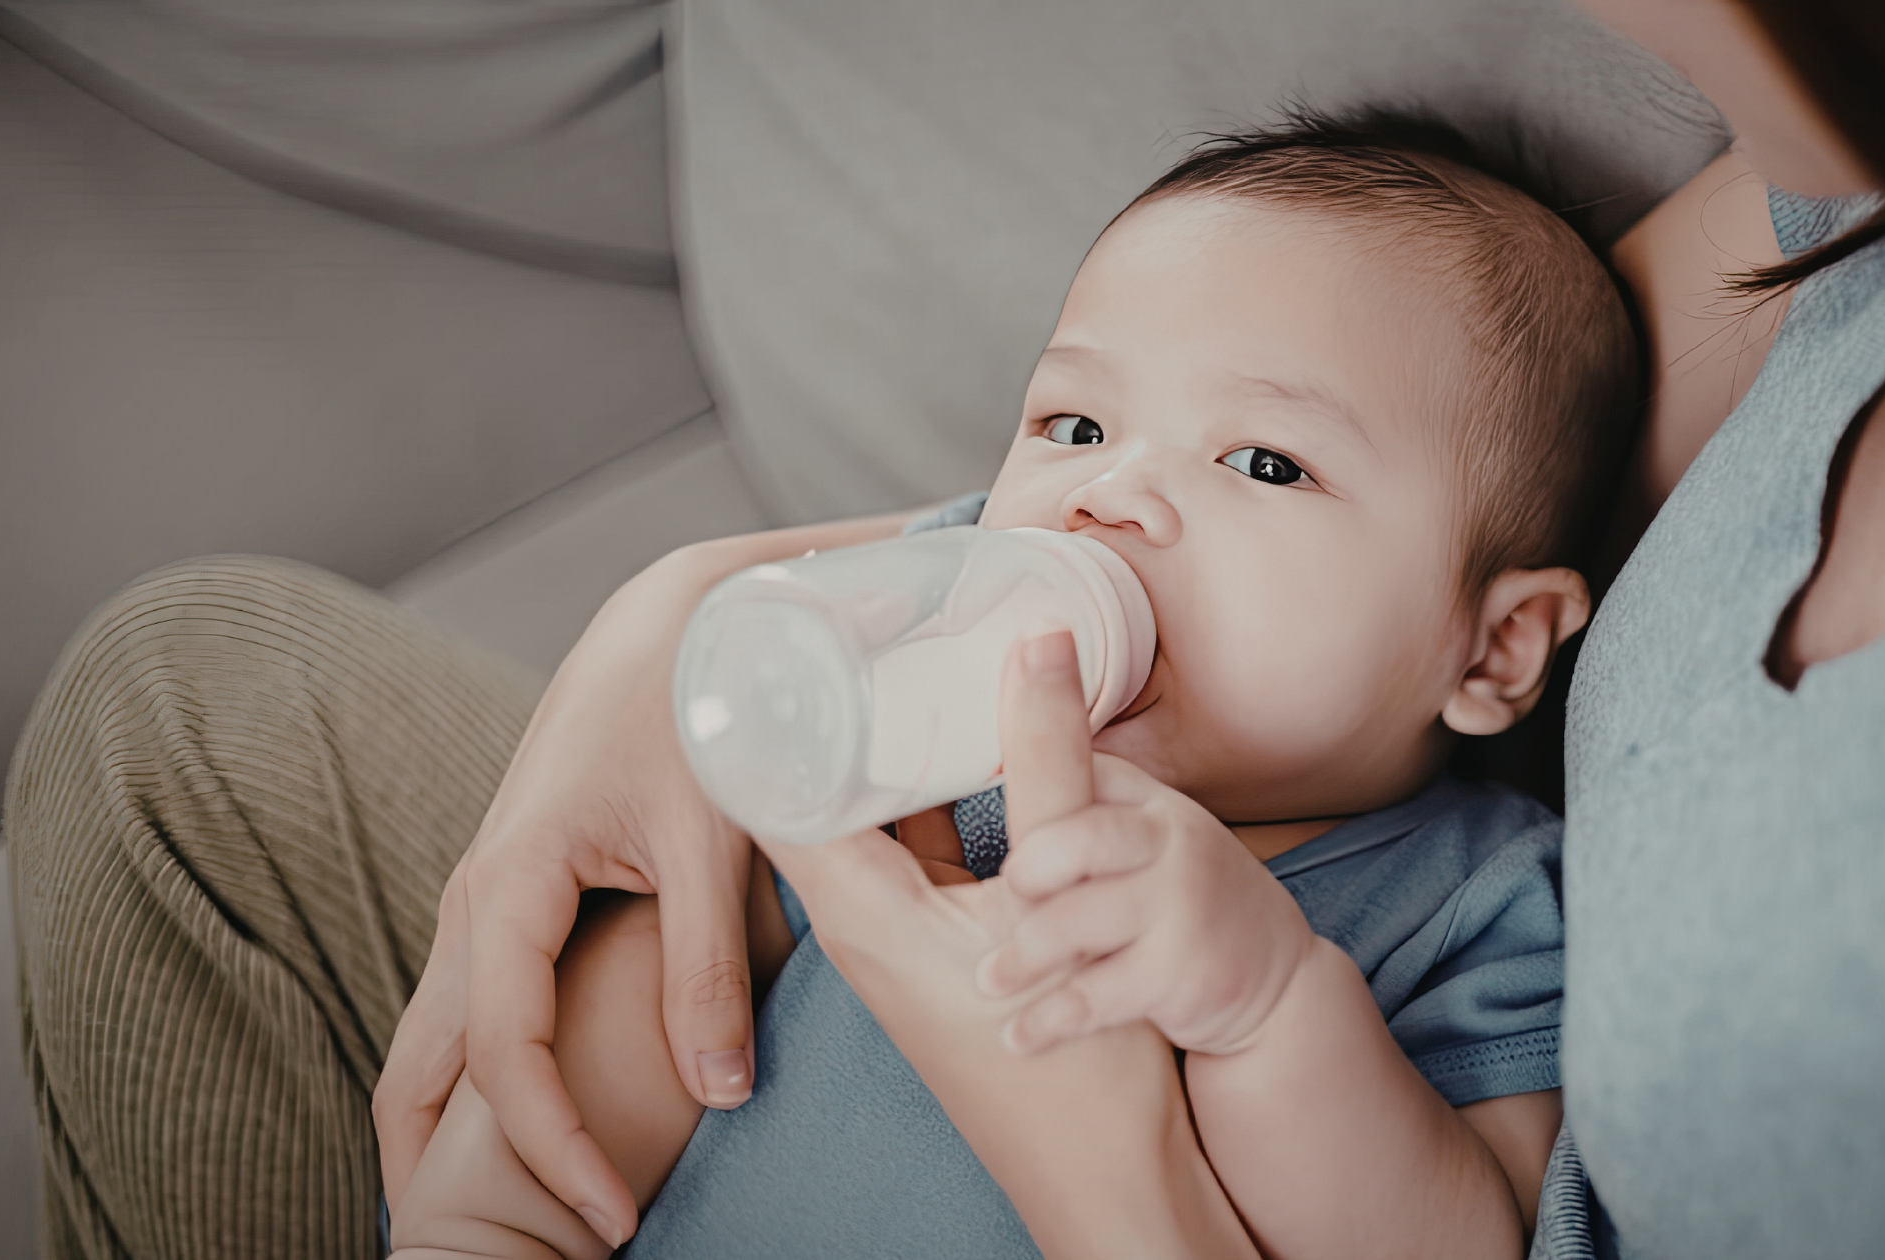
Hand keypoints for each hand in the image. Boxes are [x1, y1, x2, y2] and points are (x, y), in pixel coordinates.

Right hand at [374, 548, 767, 1247]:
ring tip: (491, 1221)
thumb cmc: (693, 709)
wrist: (668, 622)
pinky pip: (471, 1009)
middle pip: (418, 1068)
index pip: (502, 1053)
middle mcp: (475, 902)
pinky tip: (517, 1127)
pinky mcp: (512, 898)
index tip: (607, 1216)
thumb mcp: (712, 838)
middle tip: (489, 1258)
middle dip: (432, 1173)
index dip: (549, 1146)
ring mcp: (484, 901)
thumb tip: (719, 1094)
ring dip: (450, 1132)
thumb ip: (710, 965)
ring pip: (433, 1042)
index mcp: (511, 884)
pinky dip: (479, 1081)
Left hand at [758, 630, 1257, 1259]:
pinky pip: (908, 848)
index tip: (795, 616)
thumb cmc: (1080, 1069)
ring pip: (866, 817)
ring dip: (883, 743)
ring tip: (902, 652)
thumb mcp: (1060, 892)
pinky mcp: (932, 954)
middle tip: (856, 609)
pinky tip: (958, 742)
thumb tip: (1036, 642)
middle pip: (815, 788)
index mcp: (861, 912)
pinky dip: (923, 791)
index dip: (780, 694)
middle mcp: (858, 928)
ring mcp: (891, 946)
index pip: (774, 780)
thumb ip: (1046, 765)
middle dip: (834, 702)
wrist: (1110, 1178)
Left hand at [973, 643, 1317, 1058]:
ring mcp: (1177, 911)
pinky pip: (1096, 998)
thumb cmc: (1181, 898)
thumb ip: (1075, 787)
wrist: (1274, 981)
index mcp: (1145, 804)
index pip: (1078, 758)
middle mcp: (1168, 844)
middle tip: (1002, 888)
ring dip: (1024, 954)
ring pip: (1076, 921)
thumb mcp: (1143, 830)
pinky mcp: (1180, 977)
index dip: (1035, 732)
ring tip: (990, 978)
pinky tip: (1018, 1037)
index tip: (1006, 683)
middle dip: (1030, 862)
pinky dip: (1051, 1021)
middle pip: (1080, 833)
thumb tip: (993, 717)